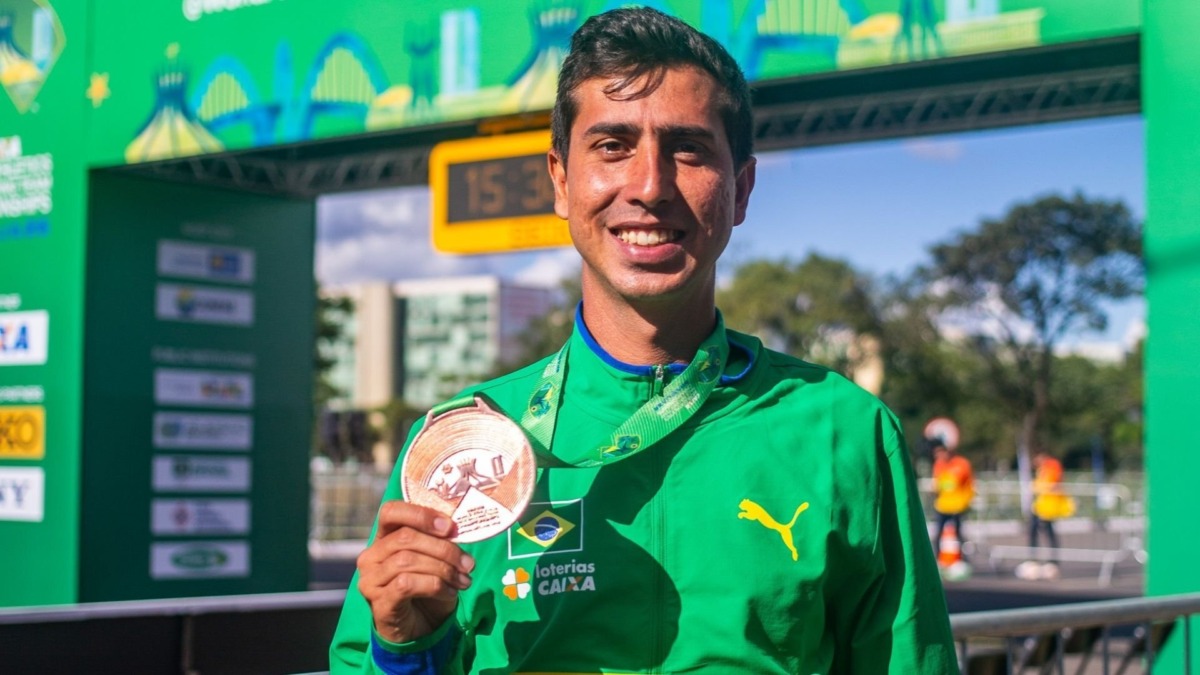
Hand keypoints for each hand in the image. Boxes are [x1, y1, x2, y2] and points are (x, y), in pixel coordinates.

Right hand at [357, 501, 474, 642]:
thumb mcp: (434, 560)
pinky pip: (407, 584)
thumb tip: (456, 528)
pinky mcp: (379, 601)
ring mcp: (371, 580)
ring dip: (443, 569)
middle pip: (406, 538)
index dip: (420, 514)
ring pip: (407, 560)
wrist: (419, 629)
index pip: (391, 512)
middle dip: (443, 548)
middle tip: (468, 563)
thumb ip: (438, 541)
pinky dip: (435, 586)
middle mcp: (371, 556)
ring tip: (463, 580)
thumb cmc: (426, 589)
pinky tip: (450, 593)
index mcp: (383, 539)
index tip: (450, 526)